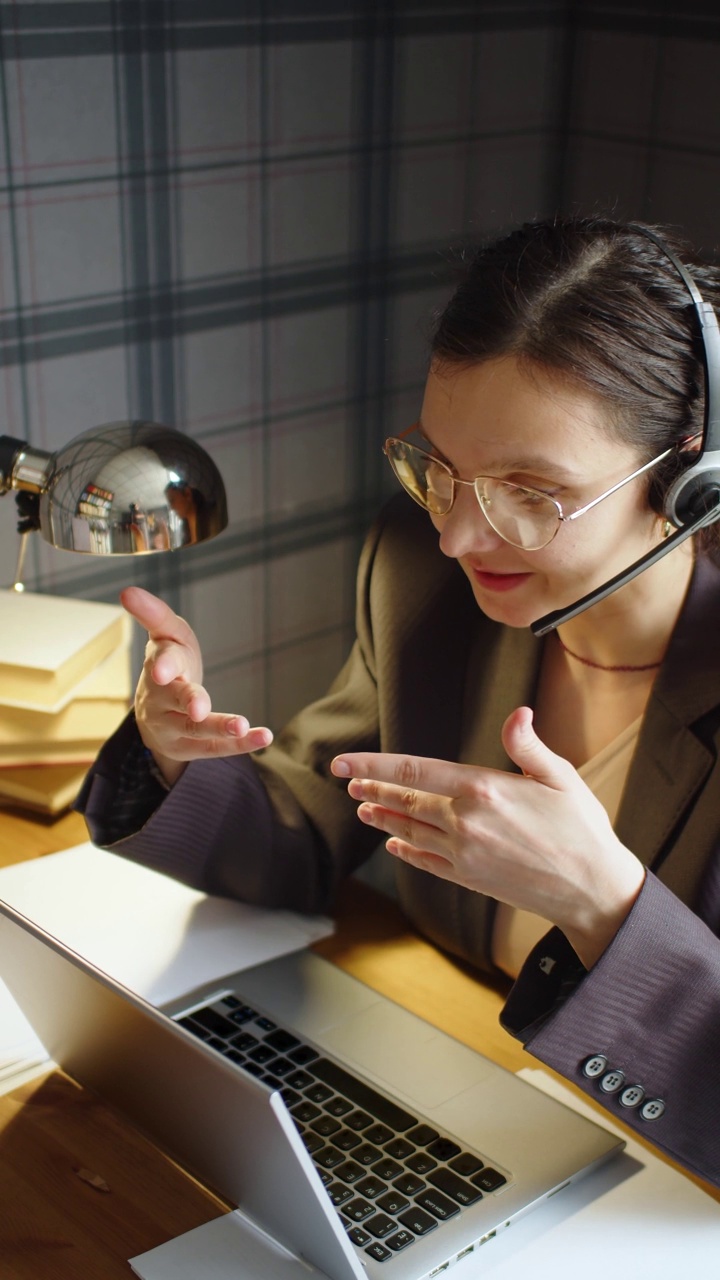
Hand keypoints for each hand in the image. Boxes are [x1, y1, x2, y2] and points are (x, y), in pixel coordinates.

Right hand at [121, 587, 272, 785]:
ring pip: (194, 728)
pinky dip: (239, 744)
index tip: (163, 670)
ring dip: (219, 726)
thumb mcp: (167, 633)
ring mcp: (170, 726)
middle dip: (187, 700)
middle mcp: (160, 698)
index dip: (163, 664)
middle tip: (198, 707)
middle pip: (173, 699)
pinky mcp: (187, 747)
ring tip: (242, 724)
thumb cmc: (171, 662)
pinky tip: (263, 736)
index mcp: (159, 664)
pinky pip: (214, 748)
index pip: (161, 660)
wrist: (157, 713)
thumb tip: (128, 592)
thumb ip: (153, 613)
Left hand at [331, 706, 644, 967]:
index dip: (375, 765)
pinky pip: (426, 861)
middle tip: (346, 779)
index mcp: (484, 789)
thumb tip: (517, 714)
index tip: (345, 763)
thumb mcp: (561, 777)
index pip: (415, 771)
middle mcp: (466, 822)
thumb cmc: (581, 828)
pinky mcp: (469, 877)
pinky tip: (393, 842)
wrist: (592, 889)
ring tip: (362, 807)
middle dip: (371, 788)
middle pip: (405, 800)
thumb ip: (528, 745)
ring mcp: (464, 854)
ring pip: (410, 831)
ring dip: (383, 817)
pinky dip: (406, 850)